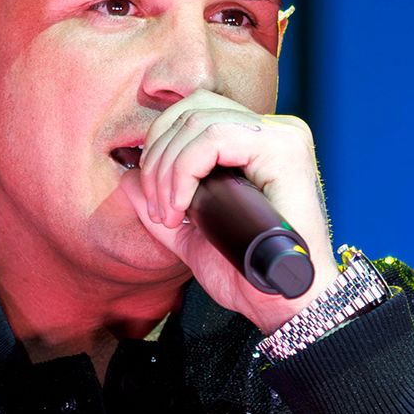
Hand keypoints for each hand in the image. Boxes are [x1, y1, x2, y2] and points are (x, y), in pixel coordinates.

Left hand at [125, 92, 339, 330]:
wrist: (286, 304)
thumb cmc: (250, 274)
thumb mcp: (194, 238)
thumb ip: (163, 210)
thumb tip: (127, 180)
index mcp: (257, 144)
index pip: (195, 114)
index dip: (160, 148)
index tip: (157, 202)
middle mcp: (273, 131)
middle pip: (193, 108)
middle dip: (158, 157)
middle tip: (159, 208)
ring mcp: (282, 136)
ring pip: (198, 120)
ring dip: (168, 168)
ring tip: (170, 213)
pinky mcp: (283, 149)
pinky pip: (215, 138)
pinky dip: (185, 169)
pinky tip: (182, 206)